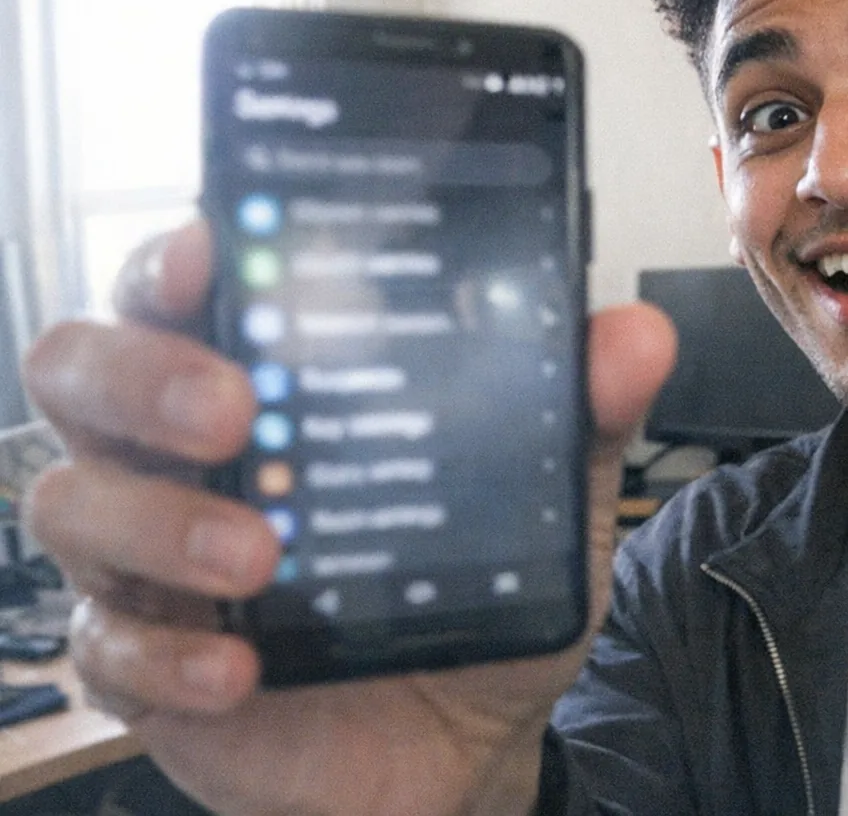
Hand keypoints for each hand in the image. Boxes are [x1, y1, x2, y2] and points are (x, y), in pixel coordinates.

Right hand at [22, 221, 676, 815]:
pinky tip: (239, 668)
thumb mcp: (545, 502)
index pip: (184, 287)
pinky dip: (167, 657)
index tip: (215, 247)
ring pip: (74, 502)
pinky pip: (107, 645)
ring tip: (260, 554)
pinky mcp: (149, 662)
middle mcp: (191, 451)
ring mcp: (155, 555)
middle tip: (234, 406)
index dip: (176, 257)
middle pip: (85, 370)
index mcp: (271, 379)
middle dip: (141, 371)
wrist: (467, 739)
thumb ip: (580, 414)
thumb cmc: (472, 589)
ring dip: (160, 519)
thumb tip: (634, 336)